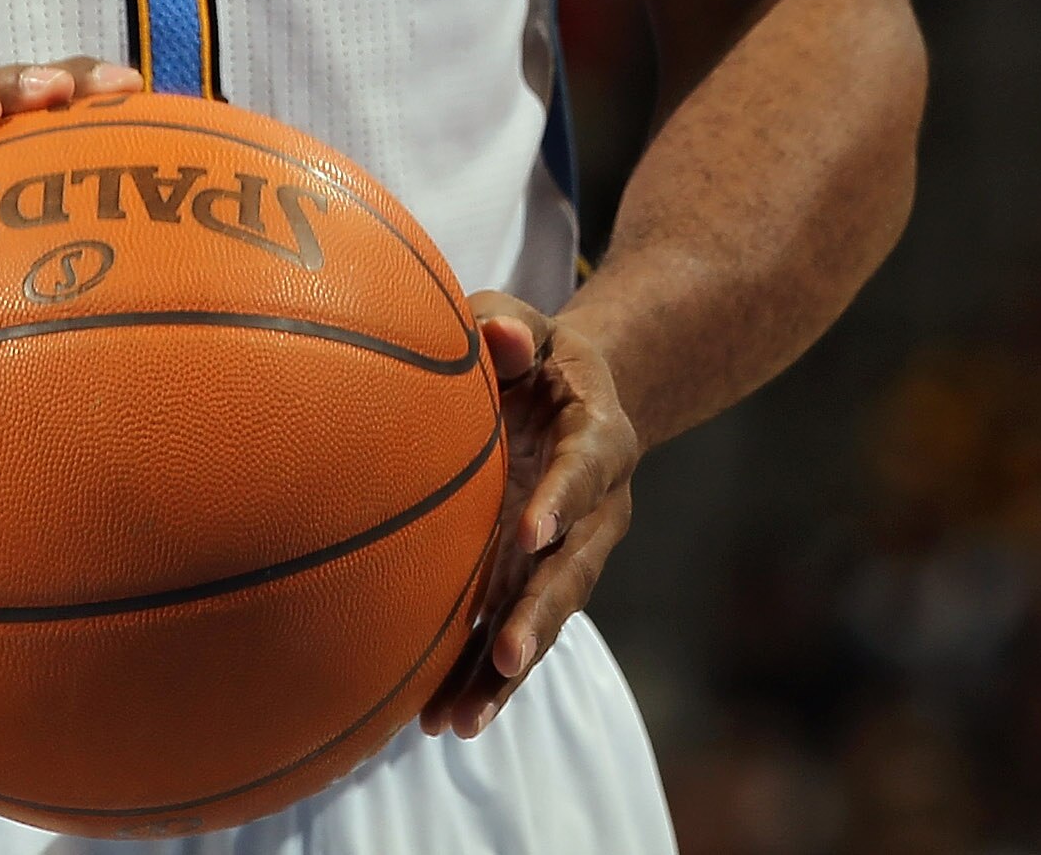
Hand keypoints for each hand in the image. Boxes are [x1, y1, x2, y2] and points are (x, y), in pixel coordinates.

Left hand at [420, 291, 639, 738]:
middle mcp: (597, 505)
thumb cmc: (529, 349)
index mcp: (599, 435)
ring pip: (547, 616)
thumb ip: (508, 323)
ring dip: (508, 669)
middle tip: (506, 654)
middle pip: (576, 567)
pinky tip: (441, 720)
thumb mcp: (523, 320)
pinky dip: (484, 678)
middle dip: (542, 615)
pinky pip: (515, 631)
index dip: (564, 501)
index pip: (587, 468)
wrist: (564, 389)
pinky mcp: (537, 579)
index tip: (532, 534)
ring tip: (462, 720)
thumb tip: (498, 337)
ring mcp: (570, 551)